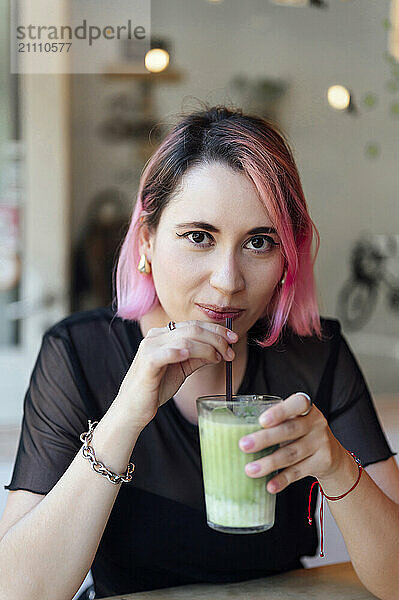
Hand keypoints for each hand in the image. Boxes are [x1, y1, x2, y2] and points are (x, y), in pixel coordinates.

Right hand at [116, 320, 237, 428]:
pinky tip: (188, 355)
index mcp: (164, 335)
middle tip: (230, 352)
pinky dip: (178, 352)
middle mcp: (156, 336)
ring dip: (206, 348)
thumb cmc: (156, 387)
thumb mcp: (182, 369)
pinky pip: (164, 353)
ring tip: (217, 359)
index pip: (194, 325)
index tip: (233, 338)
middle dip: (216, 339)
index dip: (216, 329)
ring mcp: (150, 347)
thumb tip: (220, 352)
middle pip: (192, 329)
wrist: (134, 408)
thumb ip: (198, 358)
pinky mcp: (146, 363)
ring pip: (184, 339)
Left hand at [238, 392, 346, 493]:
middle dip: (264, 439)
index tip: (261, 420)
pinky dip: (282, 479)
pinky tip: (270, 485)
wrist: (331, 454)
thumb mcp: (293, 420)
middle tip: (243, 445)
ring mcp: (321, 443)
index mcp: (306, 407)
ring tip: (250, 470)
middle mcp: (316, 423)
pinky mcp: (322, 462)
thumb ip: (274, 422)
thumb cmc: (301, 432)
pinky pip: (299, 472)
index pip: (297, 404)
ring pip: (292, 453)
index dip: (280, 412)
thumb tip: (233, 432)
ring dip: (269, 463)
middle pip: (289, 430)